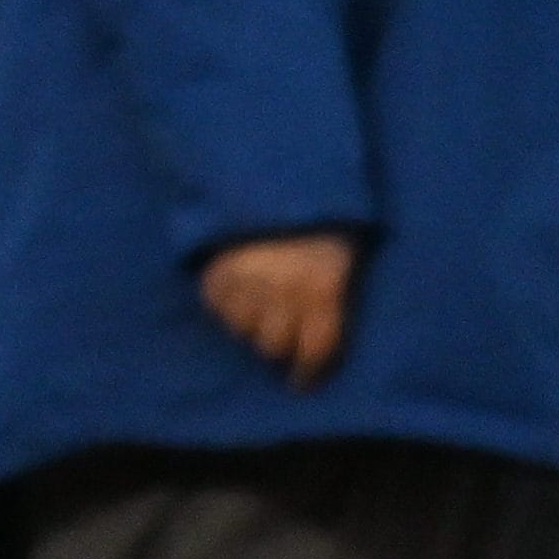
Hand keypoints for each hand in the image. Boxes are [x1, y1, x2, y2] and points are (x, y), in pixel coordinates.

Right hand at [196, 229, 358, 383]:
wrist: (271, 175)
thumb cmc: (321, 223)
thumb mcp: (346, 255)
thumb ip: (336, 296)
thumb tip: (325, 337)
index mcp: (321, 288)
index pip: (314, 349)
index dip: (308, 372)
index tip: (302, 382)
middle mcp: (280, 291)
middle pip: (273, 347)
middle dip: (280, 348)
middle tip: (283, 343)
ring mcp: (242, 281)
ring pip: (241, 331)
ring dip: (251, 328)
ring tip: (259, 317)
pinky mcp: (213, 272)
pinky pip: (217, 309)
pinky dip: (228, 308)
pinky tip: (239, 298)